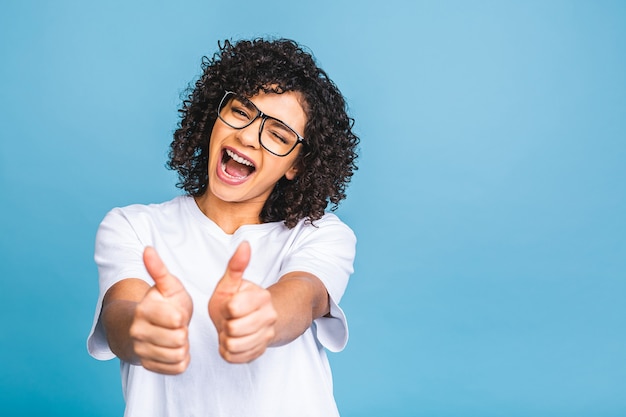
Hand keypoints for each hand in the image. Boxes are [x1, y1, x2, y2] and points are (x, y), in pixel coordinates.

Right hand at [129, 247, 192, 373]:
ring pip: (178, 354)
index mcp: (143, 310)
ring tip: (177, 336)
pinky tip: (175, 349)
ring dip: (183, 346)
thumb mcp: (166, 285)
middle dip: (184, 332)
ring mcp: (141, 350)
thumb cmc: (162, 303)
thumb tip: (147, 248)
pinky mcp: (148, 366)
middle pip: (179, 339)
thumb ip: (158, 269)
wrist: (143, 328)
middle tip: (178, 326)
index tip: (178, 313)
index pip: (176, 320)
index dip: (182, 316)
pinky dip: (181, 360)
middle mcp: (138, 332)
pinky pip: (176, 368)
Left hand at [208, 241, 277, 362]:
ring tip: (229, 330)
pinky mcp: (259, 352)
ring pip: (234, 345)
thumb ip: (236, 265)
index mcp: (262, 297)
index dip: (226, 308)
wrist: (251, 319)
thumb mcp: (231, 282)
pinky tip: (232, 341)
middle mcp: (269, 317)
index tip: (230, 305)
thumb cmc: (237, 299)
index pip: (234, 308)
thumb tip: (244, 244)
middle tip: (228, 320)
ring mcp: (266, 336)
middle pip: (234, 329)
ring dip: (226, 339)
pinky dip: (229, 351)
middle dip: (225, 325)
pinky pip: (235, 358)